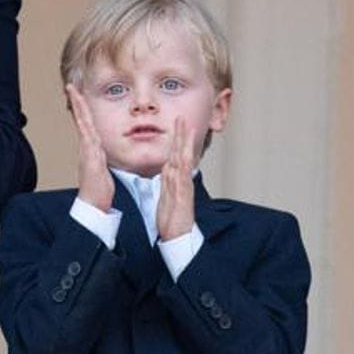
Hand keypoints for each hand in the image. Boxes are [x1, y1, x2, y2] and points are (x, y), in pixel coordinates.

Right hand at [66, 84, 115, 212]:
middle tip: (71, 86)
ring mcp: (87, 151)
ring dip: (78, 107)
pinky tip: (80, 112)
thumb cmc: (100, 190)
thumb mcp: (104, 171)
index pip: (87, 125)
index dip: (83, 110)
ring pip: (82, 123)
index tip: (79, 97)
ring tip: (73, 92)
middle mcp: (88, 147)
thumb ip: (102, 161)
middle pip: (81, 119)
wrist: (94, 205)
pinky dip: (83, 123)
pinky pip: (86, 135)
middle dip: (77, 102)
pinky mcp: (90, 156)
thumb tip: (103, 156)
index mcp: (92, 149)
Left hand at [155, 117, 196, 241]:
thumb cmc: (172, 219)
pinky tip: (185, 150)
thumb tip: (167, 170)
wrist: (178, 235)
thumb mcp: (167, 196)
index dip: (176, 139)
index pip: (175, 154)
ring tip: (186, 126)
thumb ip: (168, 182)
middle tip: (182, 117)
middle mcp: (179, 178)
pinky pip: (183, 173)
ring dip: (185, 141)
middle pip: (181, 151)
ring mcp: (182, 183)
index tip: (177, 124)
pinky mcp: (183, 191)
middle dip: (182, 134)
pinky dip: (185, 159)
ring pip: (184, 157)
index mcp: (173, 178)